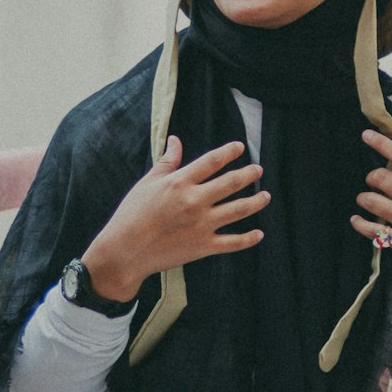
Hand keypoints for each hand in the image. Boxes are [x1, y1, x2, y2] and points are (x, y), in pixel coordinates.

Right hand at [82, 136, 270, 300]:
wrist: (125, 251)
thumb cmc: (131, 214)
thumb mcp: (147, 183)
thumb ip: (166, 162)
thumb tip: (175, 140)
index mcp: (180, 182)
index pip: (211, 161)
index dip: (228, 152)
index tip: (240, 147)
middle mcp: (195, 201)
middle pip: (231, 183)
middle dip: (248, 174)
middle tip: (258, 169)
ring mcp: (202, 225)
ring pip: (238, 210)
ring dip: (256, 202)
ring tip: (266, 196)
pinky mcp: (204, 246)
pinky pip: (233, 242)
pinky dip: (249, 238)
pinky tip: (259, 233)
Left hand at [351, 130, 391, 287]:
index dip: (381, 143)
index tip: (366, 135)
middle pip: (381, 178)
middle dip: (371, 178)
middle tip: (372, 182)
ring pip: (371, 201)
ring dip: (364, 198)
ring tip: (365, 200)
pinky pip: (371, 229)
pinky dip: (359, 223)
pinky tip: (356, 219)